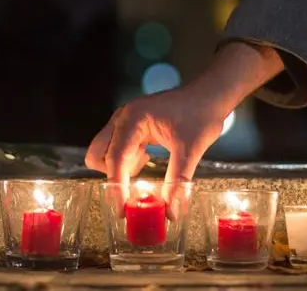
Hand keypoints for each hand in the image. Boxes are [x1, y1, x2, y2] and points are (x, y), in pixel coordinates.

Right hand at [85, 43, 283, 213]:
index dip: (116, 187)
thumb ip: (178, 182)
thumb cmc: (201, 115)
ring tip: (145, 164)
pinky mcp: (130, 125)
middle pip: (98, 154)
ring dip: (119, 167)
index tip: (121, 210)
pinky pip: (116, 147)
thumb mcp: (190, 150)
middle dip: (111, 175)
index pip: (115, 158)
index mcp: (134, 119)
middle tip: (133, 186)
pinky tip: (147, 157)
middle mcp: (123, 118)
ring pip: (104, 151)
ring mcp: (124, 120)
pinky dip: (126, 160)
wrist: (209, 95)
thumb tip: (171, 212)